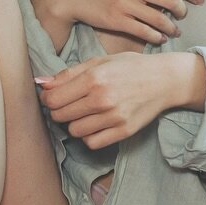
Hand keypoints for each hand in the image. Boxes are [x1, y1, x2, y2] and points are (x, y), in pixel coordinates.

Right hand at [32, 0, 202, 45]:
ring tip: (174, 30)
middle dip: (182, 11)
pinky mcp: (117, 20)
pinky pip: (145, 31)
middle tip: (184, 15)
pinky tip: (159, 37)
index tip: (200, 0)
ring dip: (171, 27)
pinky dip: (156, 36)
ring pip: (160, 19)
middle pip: (171, 1)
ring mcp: (125, 3)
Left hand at [36, 52, 204, 148]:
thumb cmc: (131, 67)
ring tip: (87, 113)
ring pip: (74, 131)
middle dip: (61, 111)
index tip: (54, 97)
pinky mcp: (124, 131)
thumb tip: (40, 83)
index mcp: (93, 78)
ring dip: (76, 124)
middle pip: (60, 116)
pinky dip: (90, 136)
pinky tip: (97, 124)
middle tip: (72, 104)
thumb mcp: (100, 62)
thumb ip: (69, 74)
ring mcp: (114, 117)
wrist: (165, 79)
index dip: (48, 99)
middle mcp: (102, 99)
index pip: (52, 100)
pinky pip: (92, 143)